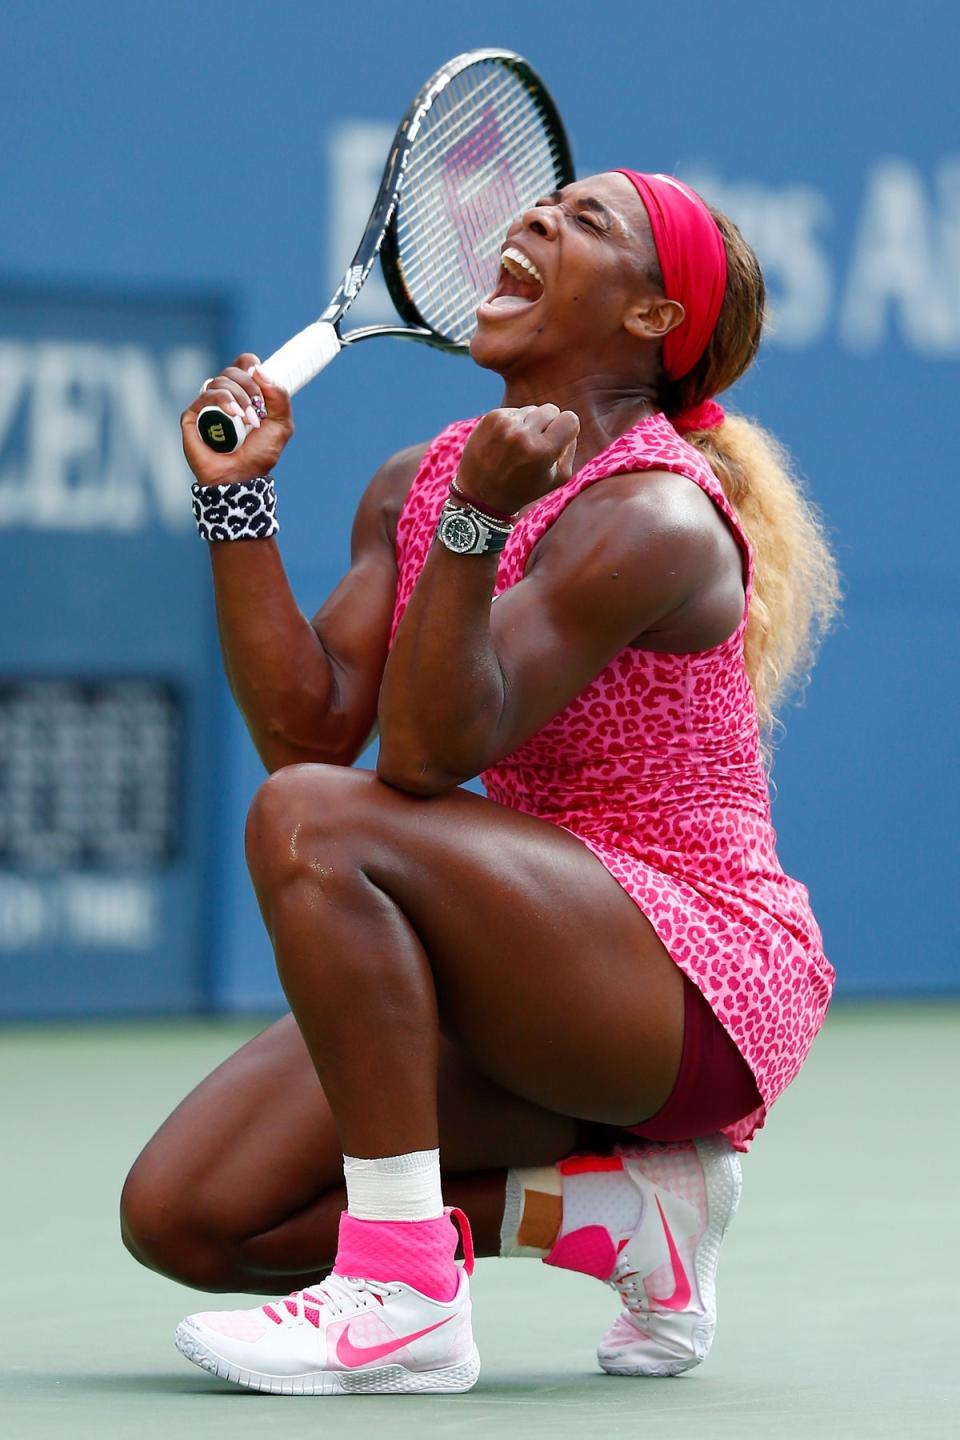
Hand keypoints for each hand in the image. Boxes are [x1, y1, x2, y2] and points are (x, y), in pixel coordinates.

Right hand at [181, 353, 294, 486]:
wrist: (241, 477)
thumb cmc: (259, 455)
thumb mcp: (281, 425)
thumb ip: (279, 396)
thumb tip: (259, 370)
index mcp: (243, 394)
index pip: (243, 364)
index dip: (251, 365)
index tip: (260, 380)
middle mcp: (224, 397)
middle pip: (232, 371)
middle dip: (250, 387)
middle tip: (258, 411)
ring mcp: (207, 406)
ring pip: (220, 381)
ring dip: (239, 397)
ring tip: (248, 421)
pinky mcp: (192, 416)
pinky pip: (206, 395)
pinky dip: (222, 400)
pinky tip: (233, 414)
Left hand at [456, 404, 579, 513]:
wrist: (481, 495)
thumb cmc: (523, 489)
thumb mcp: (557, 479)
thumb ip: (570, 449)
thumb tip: (568, 424)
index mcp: (543, 451)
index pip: (570, 419)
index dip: (567, 429)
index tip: (559, 439)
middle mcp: (523, 434)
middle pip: (551, 410)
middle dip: (548, 425)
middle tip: (537, 444)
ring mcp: (505, 424)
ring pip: (531, 410)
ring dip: (529, 424)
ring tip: (518, 447)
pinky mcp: (490, 418)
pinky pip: (514, 411)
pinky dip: (513, 424)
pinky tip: (505, 442)